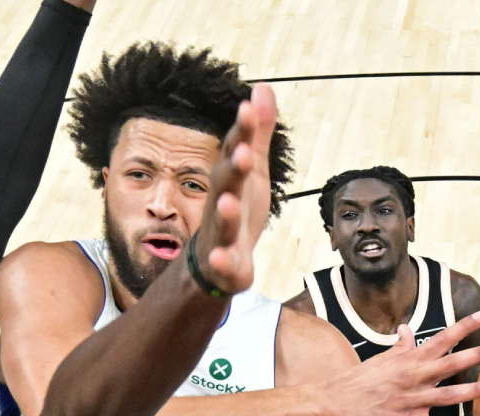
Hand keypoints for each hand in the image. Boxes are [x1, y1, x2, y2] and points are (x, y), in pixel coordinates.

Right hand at [192, 84, 277, 293]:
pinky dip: (221, 262)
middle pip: (226, 183)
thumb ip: (258, 132)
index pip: (235, 150)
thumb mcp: (253, 168)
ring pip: (222, 222)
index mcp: (231, 178)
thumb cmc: (238, 208)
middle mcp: (222, 201)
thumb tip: (261, 88)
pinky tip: (221, 259)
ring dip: (225, 213)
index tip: (248, 109)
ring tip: (229, 203)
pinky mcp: (225, 263)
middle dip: (234, 169)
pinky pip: (222, 263)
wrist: (217, 260)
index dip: (243, 131)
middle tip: (245, 153)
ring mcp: (221, 233)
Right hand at [309, 311, 479, 415]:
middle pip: (451, 362)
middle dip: (479, 354)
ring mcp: (409, 399)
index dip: (462, 327)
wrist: (330, 403)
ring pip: (448, 394)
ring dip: (475, 390)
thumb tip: (407, 329)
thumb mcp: (379, 359)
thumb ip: (399, 346)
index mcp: (407, 359)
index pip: (439, 338)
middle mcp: (412, 376)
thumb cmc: (355, 381)